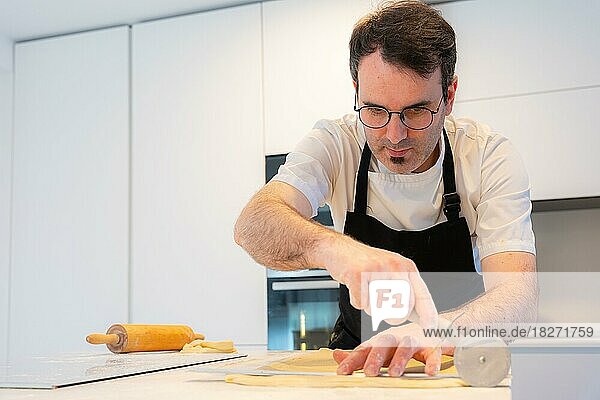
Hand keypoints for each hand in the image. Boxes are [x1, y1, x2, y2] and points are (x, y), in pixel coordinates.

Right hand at [315, 234, 437, 328]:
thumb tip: (420, 315)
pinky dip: (357, 302)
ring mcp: (377, 270)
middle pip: (403, 309)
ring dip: (371, 307)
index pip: (422, 294)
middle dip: (393, 316)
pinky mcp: (359, 275)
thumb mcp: (390, 273)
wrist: (338, 249)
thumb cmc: (364, 264)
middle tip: (382, 307)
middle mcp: (394, 266)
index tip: (431, 327)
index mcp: (405, 267)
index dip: (428, 313)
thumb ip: (405, 292)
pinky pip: (362, 304)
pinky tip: (355, 288)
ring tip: (366, 291)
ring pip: (381, 309)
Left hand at [332, 323, 453, 376]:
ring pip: (407, 346)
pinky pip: (433, 352)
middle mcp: (396, 338)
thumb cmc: (402, 342)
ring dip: (400, 359)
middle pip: (384, 344)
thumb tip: (336, 356)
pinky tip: (430, 372)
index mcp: (382, 341)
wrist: (434, 328)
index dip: (353, 360)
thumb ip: (360, 355)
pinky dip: (432, 361)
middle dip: (375, 357)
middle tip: (369, 373)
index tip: (342, 371)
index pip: (365, 349)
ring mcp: (415, 340)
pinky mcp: (433, 346)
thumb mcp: (380, 349)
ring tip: (394, 373)